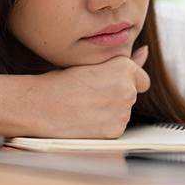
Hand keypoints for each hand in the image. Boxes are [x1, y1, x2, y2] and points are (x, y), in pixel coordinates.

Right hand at [24, 47, 150, 138]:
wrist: (40, 106)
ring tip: (85, 108)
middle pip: (132, 97)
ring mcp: (122, 113)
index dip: (125, 83)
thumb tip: (145, 52)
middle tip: (89, 95)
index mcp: (124, 68)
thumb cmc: (60, 81)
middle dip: (116, 97)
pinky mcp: (114, 131)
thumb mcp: (92, 64)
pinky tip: (85, 121)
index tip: (107, 85)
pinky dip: (104, 127)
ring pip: (123, 113)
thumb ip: (125, 60)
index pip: (142, 79)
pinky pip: (115, 128)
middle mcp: (128, 90)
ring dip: (110, 112)